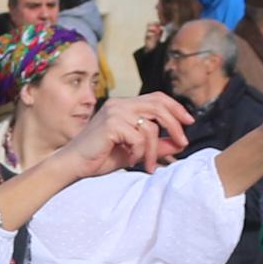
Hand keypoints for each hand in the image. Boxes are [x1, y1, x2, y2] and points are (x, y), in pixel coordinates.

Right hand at [59, 93, 191, 177]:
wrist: (73, 165)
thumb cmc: (99, 157)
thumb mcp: (134, 151)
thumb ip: (156, 145)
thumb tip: (179, 143)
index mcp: (124, 105)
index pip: (157, 98)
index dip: (176, 107)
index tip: (189, 122)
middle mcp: (120, 104)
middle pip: (159, 106)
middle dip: (175, 125)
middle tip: (183, 143)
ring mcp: (115, 112)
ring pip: (150, 128)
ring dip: (154, 151)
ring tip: (147, 166)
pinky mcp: (111, 124)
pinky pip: (139, 138)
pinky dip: (139, 152)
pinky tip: (130, 160)